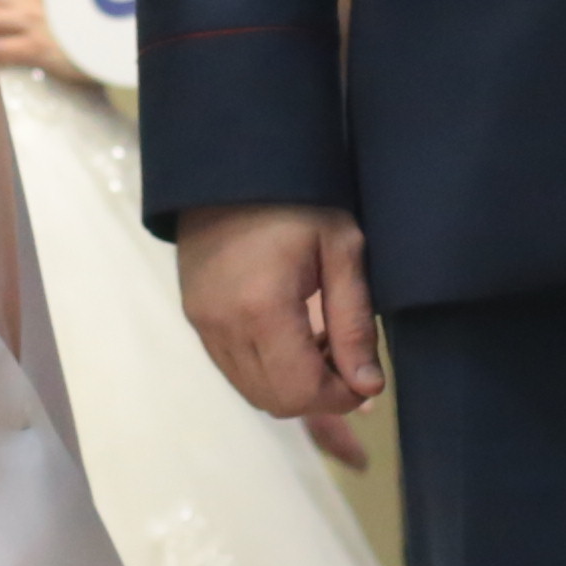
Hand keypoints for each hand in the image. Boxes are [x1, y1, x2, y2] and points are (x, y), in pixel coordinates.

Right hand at [182, 201, 380, 457]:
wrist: (232, 165)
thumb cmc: (298, 199)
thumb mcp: (342, 250)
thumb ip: (355, 324)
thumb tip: (369, 388)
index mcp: (263, 308)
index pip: (302, 391)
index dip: (340, 397)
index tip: (366, 379)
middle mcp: (224, 326)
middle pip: (275, 401)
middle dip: (318, 395)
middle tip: (346, 359)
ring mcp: (203, 324)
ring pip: (253, 391)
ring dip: (292, 384)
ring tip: (320, 344)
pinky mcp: (196, 318)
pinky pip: (234, 369)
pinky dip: (267, 370)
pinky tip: (292, 337)